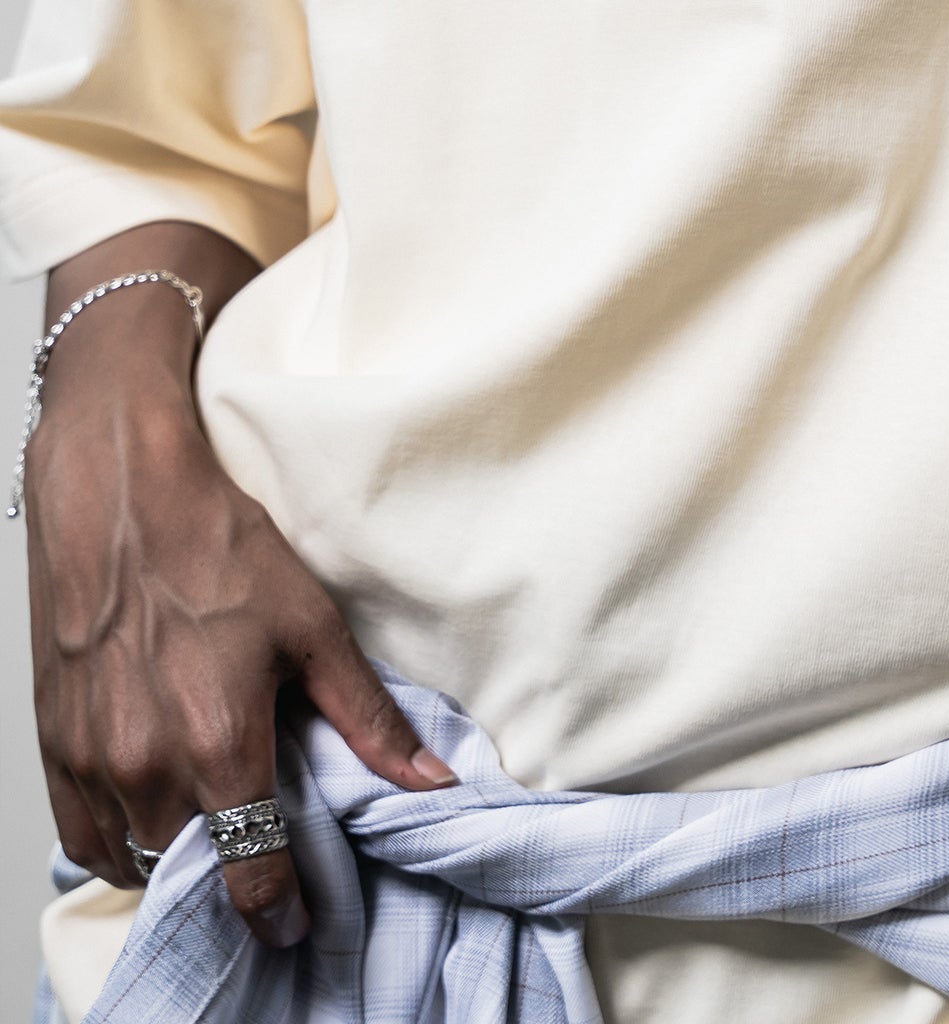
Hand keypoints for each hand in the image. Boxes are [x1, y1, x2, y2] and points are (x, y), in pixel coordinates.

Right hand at [25, 270, 455, 948]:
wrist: (119, 491)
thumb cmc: (214, 544)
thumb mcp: (312, 624)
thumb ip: (368, 716)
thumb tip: (428, 778)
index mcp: (218, 742)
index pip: (250, 876)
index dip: (281, 912)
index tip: (301, 922)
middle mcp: (146, 765)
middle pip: (194, 873)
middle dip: (233, 880)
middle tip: (269, 859)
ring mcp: (92, 760)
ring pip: (137, 855)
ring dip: (176, 859)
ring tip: (216, 829)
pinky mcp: (55, 744)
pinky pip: (83, 833)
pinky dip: (118, 839)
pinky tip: (154, 813)